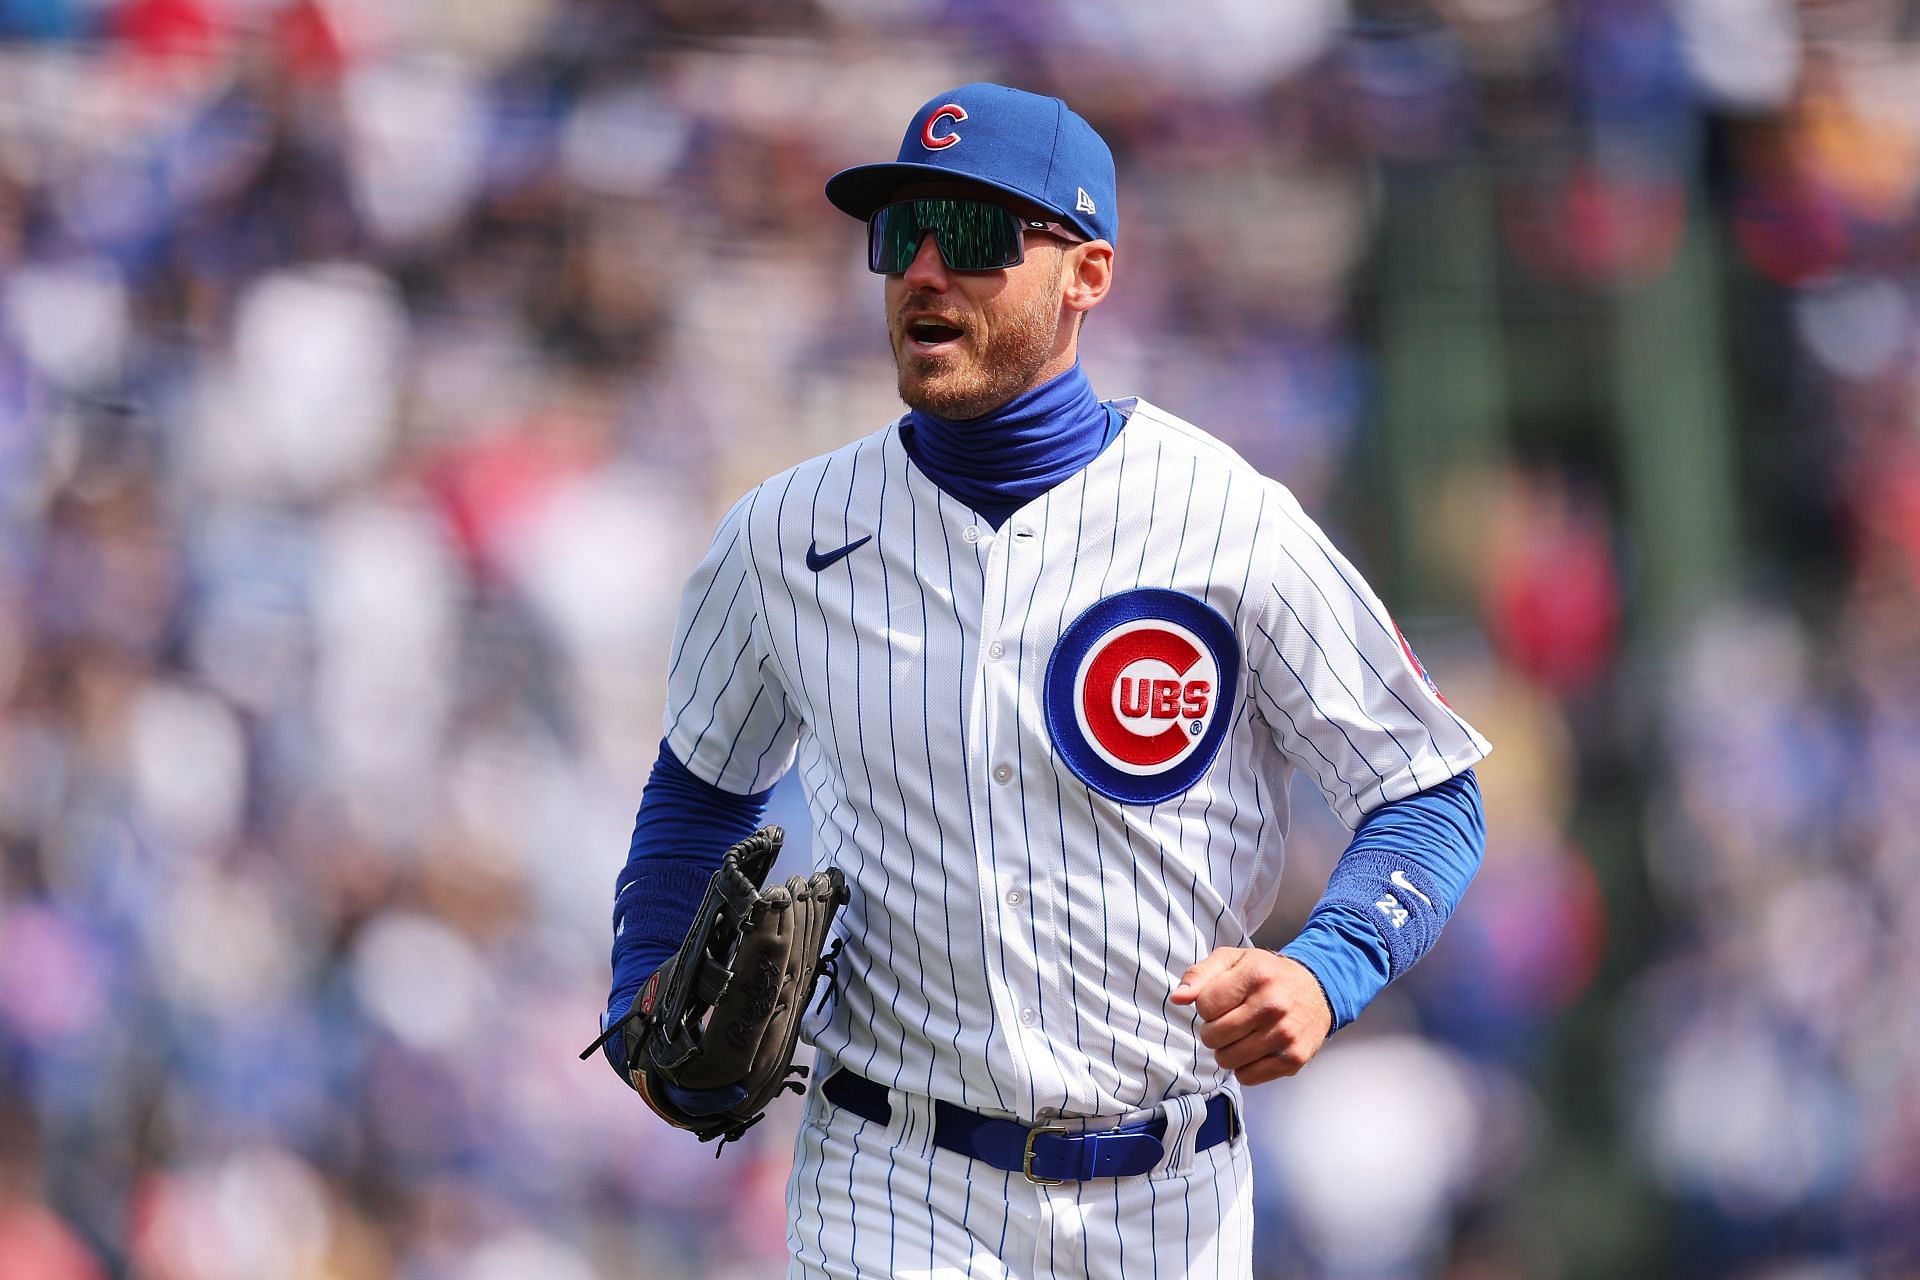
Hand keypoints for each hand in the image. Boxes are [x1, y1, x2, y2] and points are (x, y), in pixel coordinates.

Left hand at [1171, 948, 1332, 1085]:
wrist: (1318, 990)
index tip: (1221, 1002)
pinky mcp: (1294, 1059)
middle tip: (1229, 1022)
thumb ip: (1200, 974)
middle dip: (1213, 1031)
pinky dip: (1244, 1068)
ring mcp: (1285, 1034)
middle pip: (1213, 1036)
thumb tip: (1178, 998)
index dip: (1206, 1007)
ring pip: (1227, 1060)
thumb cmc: (1268, 974)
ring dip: (1227, 1051)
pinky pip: (1248, 1077)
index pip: (1204, 1005)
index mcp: (1255, 975)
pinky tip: (1254, 1050)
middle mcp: (1272, 1005)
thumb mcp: (1234, 960)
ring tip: (1240, 1036)